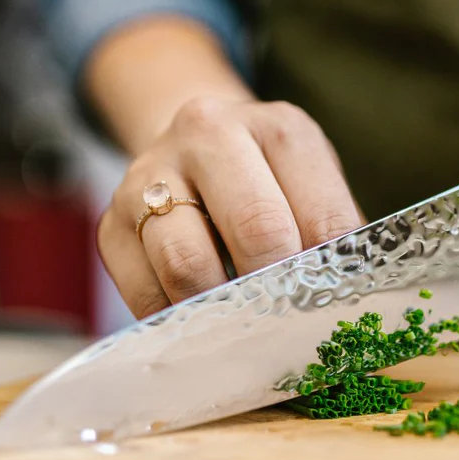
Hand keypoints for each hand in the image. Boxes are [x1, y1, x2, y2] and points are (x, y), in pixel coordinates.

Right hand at [98, 98, 362, 317]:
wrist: (189, 151)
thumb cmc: (268, 185)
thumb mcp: (310, 188)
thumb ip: (330, 240)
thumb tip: (347, 314)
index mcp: (279, 129)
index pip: (323, 215)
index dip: (332, 276)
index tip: (333, 312)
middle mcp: (210, 134)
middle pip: (258, 230)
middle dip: (279, 291)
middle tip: (289, 327)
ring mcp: (151, 175)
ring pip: (190, 265)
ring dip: (223, 312)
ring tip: (244, 329)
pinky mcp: (111, 224)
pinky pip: (146, 293)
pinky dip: (178, 322)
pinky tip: (201, 323)